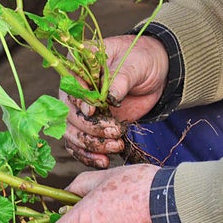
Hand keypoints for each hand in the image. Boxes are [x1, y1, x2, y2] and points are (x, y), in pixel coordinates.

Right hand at [62, 35, 169, 168]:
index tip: (92, 111)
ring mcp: (79, 111)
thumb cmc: (141, 61)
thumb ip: (119, 80)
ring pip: (72, 134)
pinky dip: (89, 156)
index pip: (69, 87)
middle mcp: (72, 91)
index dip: (78, 101)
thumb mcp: (133, 65)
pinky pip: (80, 146)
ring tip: (115, 147)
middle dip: (90, 128)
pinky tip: (104, 161)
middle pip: (69, 115)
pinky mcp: (89, 128)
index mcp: (78, 67)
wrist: (153, 74)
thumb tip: (108, 97)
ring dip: (91, 145)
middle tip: (114, 132)